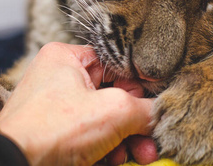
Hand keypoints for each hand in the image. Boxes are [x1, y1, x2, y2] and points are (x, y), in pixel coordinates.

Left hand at [0, 42, 154, 165]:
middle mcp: (59, 77)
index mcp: (67, 57)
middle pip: (111, 95)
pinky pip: (88, 133)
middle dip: (134, 122)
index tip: (157, 106)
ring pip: (102, 117)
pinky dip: (105, 147)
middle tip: (152, 139)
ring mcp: (55, 105)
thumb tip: (160, 112)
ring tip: (139, 155)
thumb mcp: (112, 112)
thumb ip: (144, 108)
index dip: (141, 86)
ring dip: (124, 138)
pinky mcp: (54, 130)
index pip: (117, 65)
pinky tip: (115, 160)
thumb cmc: (53, 130)